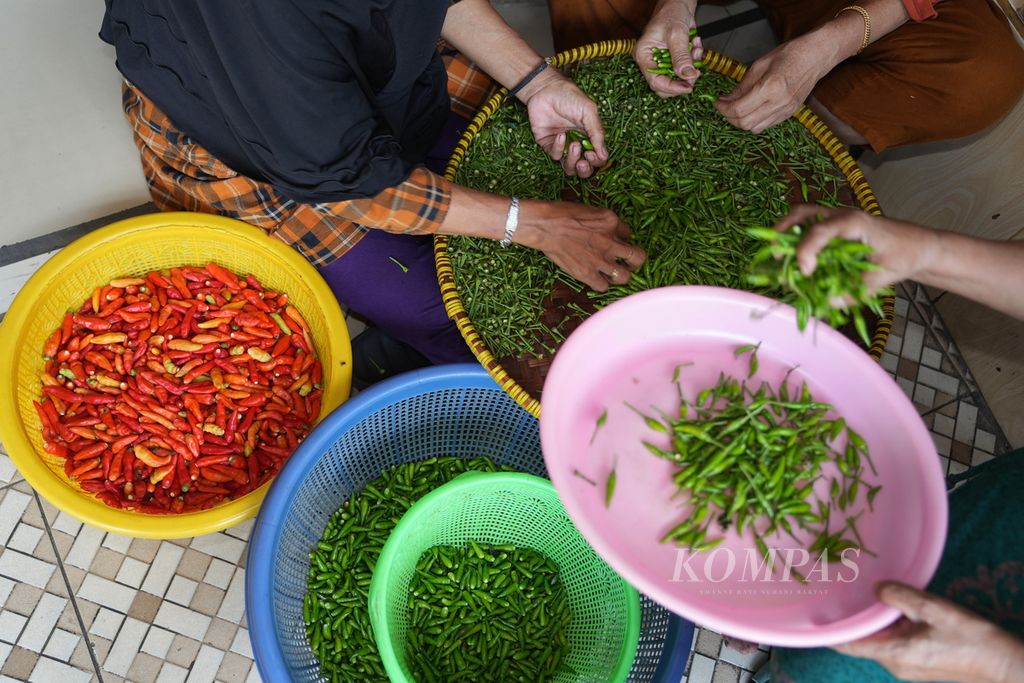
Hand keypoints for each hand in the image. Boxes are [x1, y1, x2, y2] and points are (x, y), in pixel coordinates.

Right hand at [514, 199, 645, 290]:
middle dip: (635, 262)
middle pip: (638, 258)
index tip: (616, 241)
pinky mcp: (587, 273)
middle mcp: (610, 242)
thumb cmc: (562, 213)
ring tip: (614, 274)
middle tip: (628, 263)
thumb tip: (615, 231)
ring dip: (621, 276)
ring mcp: (600, 260)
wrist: (545, 226)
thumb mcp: (590, 209)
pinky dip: (601, 284)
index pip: (629, 233)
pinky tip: (596, 279)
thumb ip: (605, 221)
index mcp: (612, 222)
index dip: (623, 239)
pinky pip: (603, 287)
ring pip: (624, 277)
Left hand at [522, 71, 607, 177]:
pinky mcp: (548, 145)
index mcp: (591, 137)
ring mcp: (563, 146)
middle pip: (584, 168)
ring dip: (572, 161)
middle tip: (584, 161)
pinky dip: (558, 147)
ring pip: (569, 167)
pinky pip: (555, 155)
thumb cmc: (569, 97)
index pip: (598, 157)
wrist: (545, 89)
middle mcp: (578, 144)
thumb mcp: (588, 111)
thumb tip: (604, 155)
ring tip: (574, 146)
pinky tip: (560, 135)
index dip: (597, 161)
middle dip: (585, 169)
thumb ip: (597, 132)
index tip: (593, 154)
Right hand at [635, 0, 702, 96]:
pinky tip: (695, 45)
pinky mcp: (673, 60)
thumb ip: (681, 56)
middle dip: (683, 79)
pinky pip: (684, 69)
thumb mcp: (676, 34)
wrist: (678, 3)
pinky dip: (694, 61)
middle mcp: (651, 61)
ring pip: (677, 78)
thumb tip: (687, 76)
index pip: (655, 81)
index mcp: (644, 56)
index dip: (672, 87)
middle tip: (696, 71)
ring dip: (691, 67)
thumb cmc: (671, 13)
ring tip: (696, 50)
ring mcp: (662, 62)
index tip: (688, 87)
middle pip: (665, 84)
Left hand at [716, 34, 832, 133]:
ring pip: (755, 128)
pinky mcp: (790, 113)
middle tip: (724, 106)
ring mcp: (786, 110)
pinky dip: (754, 121)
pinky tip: (751, 110)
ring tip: (736, 108)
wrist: (817, 56)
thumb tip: (726, 99)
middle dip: (729, 117)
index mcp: (770, 87)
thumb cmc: (790, 54)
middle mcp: (779, 103)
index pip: (739, 109)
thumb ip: (742, 86)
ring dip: (741, 121)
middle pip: (745, 123)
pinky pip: (766, 125)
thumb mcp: (760, 64)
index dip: (723, 109)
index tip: (717, 102)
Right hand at [775, 204, 939, 292]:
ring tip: (775, 254)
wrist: (921, 245)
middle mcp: (843, 215)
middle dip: (783, 231)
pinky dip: (797, 238)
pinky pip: (811, 226)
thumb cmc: (905, 256)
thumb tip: (827, 303)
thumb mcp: (882, 278)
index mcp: (855, 223)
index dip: (806, 250)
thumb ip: (855, 292)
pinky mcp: (838, 226)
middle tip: (771, 253)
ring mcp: (839, 218)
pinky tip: (794, 258)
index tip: (804, 272)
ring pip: (804, 216)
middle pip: (803, 213)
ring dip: (786, 232)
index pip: (820, 230)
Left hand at [835, 582, 1023, 682]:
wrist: (1004, 664)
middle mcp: (895, 664)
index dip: (827, 629)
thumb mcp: (934, 610)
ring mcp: (907, 666)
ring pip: (878, 640)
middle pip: (861, 640)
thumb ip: (901, 597)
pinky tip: (891, 607)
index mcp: (893, 654)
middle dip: (851, 618)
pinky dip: (888, 626)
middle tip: (838, 591)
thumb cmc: (971, 639)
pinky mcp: (920, 663)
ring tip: (861, 594)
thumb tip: (877, 588)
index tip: (811, 610)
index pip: (847, 644)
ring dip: (872, 620)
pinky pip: (894, 643)